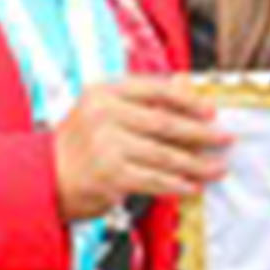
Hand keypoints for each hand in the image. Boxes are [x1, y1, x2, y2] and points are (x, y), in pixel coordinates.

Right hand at [52, 75, 231, 218]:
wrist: (45, 178)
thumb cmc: (81, 145)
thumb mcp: (105, 111)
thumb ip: (145, 98)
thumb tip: (187, 84)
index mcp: (103, 92)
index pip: (155, 91)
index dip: (188, 101)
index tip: (212, 111)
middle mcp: (103, 115)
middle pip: (165, 123)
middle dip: (200, 133)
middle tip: (224, 139)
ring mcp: (105, 146)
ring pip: (164, 154)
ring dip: (195, 163)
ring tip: (216, 167)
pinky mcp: (110, 176)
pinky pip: (154, 180)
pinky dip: (176, 184)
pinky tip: (191, 186)